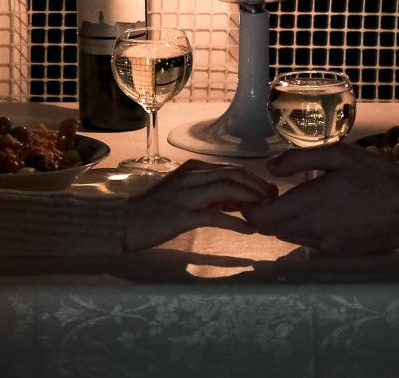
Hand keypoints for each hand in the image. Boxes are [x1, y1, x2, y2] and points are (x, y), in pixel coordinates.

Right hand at [125, 161, 278, 250]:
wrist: (125, 222)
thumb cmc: (154, 210)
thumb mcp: (183, 194)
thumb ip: (209, 193)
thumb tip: (238, 201)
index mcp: (192, 169)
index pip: (231, 169)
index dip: (254, 179)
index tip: (268, 191)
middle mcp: (191, 176)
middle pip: (234, 175)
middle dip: (258, 186)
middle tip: (273, 200)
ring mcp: (186, 195)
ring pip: (228, 190)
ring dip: (252, 200)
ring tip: (267, 212)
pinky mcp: (183, 215)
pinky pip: (216, 216)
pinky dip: (237, 222)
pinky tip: (250, 230)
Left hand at [242, 142, 398, 255]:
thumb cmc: (378, 175)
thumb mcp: (339, 155)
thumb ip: (298, 159)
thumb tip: (269, 167)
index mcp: (310, 204)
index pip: (262, 218)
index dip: (250, 208)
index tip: (255, 194)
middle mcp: (314, 231)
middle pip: (273, 229)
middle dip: (268, 213)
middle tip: (276, 193)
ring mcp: (327, 246)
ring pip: (291, 237)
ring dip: (287, 222)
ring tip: (301, 201)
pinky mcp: (339, 254)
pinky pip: (310, 243)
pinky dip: (306, 230)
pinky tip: (324, 213)